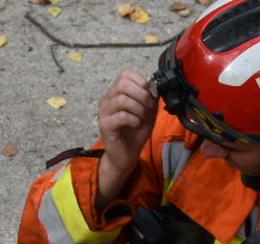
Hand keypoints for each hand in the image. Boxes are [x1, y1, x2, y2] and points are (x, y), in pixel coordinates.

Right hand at [96, 69, 159, 201]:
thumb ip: (150, 96)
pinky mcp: (105, 126)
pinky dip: (133, 119)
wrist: (126, 154)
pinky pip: (121, 116)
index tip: (150, 94)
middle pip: (122, 84)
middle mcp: (107, 100)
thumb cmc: (135, 132)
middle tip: (148, 106)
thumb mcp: (148, 110)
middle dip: (141, 93)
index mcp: (116, 93)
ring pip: (122, 99)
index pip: (125, 74)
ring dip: (138, 107)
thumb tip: (155, 85)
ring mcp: (104, 113)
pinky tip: (136, 124)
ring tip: (142, 117)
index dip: (141, 81)